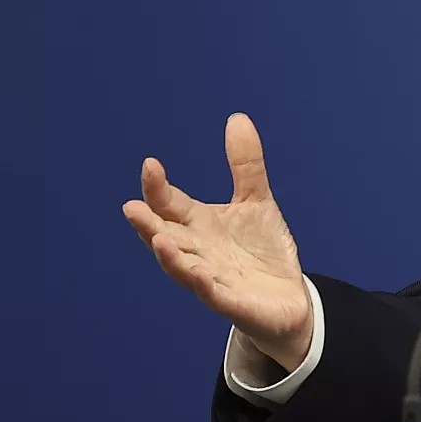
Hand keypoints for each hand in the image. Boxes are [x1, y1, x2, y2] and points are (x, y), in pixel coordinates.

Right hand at [122, 114, 312, 369]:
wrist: (288, 299)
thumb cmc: (261, 251)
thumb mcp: (256, 201)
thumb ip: (245, 164)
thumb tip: (237, 117)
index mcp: (199, 226)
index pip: (170, 205)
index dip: (158, 188)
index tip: (151, 165)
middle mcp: (198, 252)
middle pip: (166, 236)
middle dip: (149, 225)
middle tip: (132, 207)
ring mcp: (212, 280)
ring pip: (183, 269)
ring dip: (170, 256)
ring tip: (158, 239)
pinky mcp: (232, 303)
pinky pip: (215, 295)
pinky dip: (205, 285)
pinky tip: (200, 275)